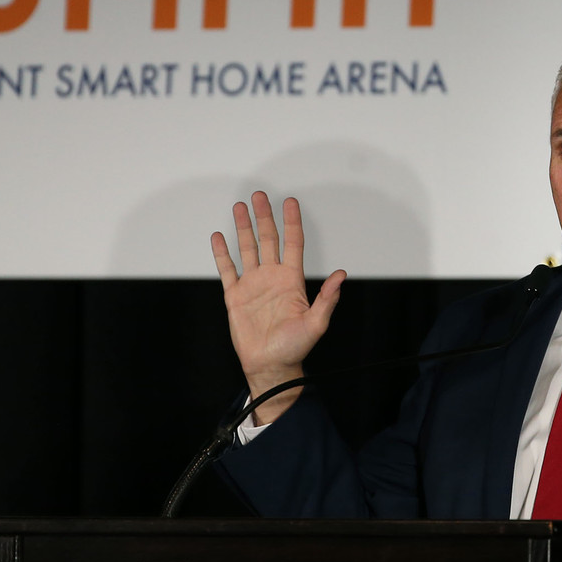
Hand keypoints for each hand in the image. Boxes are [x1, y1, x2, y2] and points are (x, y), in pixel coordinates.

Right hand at [213, 191, 345, 423]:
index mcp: (292, 280)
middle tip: (260, 196)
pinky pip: (227, 269)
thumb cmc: (294, 347)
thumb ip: (327, 298)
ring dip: (243, 228)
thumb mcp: (316, 323)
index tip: (290, 202)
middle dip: (264, 216)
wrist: (270, 366)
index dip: (292, 222)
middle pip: (268, 239)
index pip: (292, 243)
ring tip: (240, 207)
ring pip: (247, 248)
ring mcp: (253, 284)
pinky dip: (222, 253)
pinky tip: (219, 237)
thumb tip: (342, 276)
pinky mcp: (235, 295)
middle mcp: (272, 277)